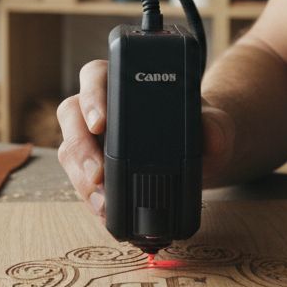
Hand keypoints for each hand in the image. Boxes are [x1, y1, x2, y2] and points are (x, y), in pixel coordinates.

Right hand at [56, 59, 235, 218]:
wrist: (199, 154)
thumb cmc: (200, 127)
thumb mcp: (213, 123)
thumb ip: (216, 125)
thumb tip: (213, 136)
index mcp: (122, 79)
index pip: (95, 76)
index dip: (91, 98)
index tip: (100, 124)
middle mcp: (98, 103)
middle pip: (72, 116)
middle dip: (81, 148)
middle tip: (97, 175)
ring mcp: (90, 135)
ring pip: (70, 150)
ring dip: (81, 178)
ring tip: (103, 203)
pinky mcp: (91, 164)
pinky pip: (79, 177)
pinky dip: (90, 196)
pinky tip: (104, 210)